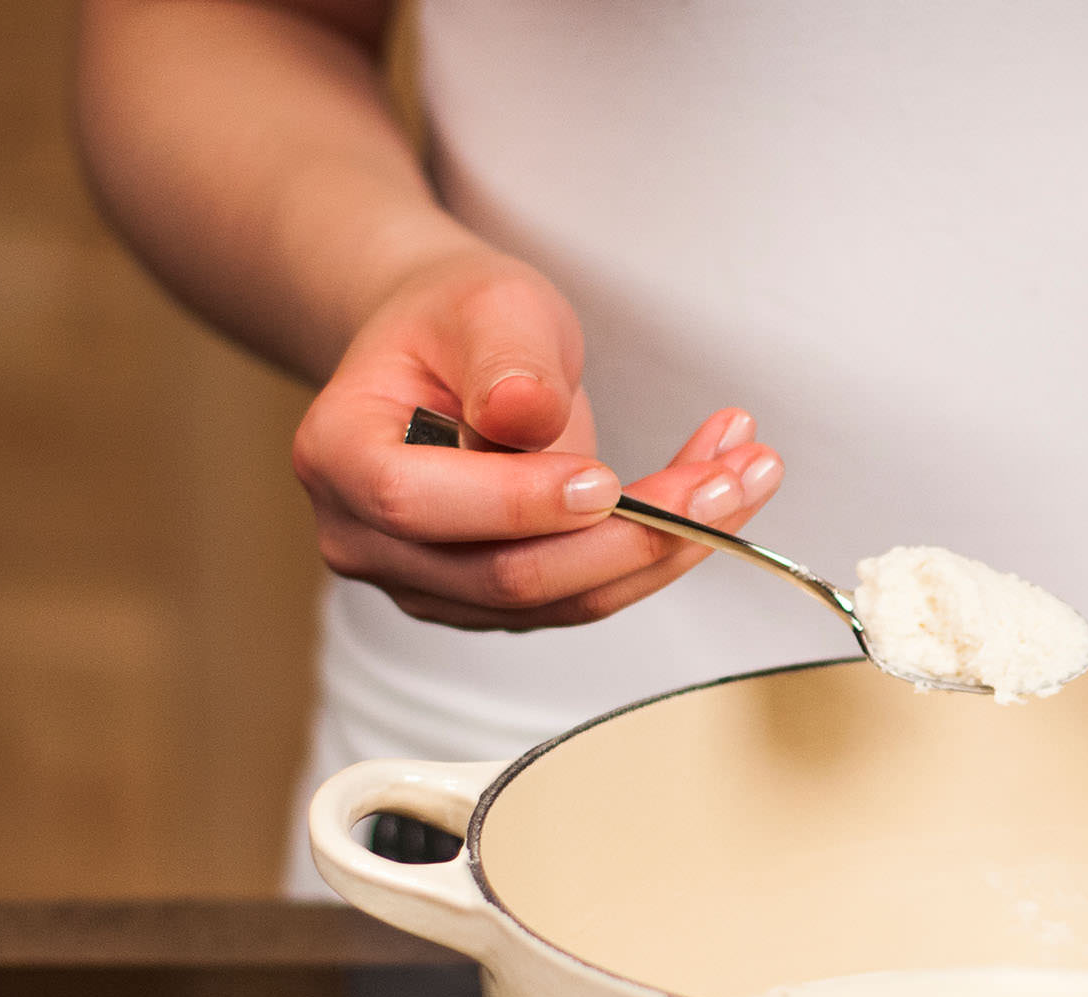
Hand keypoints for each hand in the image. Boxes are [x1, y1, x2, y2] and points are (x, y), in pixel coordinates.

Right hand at [292, 248, 782, 628]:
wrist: (454, 352)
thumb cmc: (461, 320)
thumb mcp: (490, 304)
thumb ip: (508, 361)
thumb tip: (523, 417)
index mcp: (339, 456)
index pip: (421, 504)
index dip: (520, 503)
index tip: (611, 479)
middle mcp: (370, 539)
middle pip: (513, 572)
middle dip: (637, 533)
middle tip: (732, 477)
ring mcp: (434, 584)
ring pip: (570, 597)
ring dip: (673, 546)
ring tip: (748, 473)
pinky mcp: (498, 601)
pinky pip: (592, 592)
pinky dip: (665, 549)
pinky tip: (720, 490)